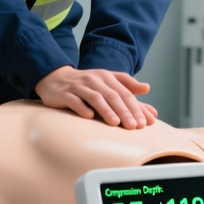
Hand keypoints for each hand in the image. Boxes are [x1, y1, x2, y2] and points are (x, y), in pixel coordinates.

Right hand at [35, 66, 155, 129]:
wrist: (55, 79)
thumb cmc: (86, 84)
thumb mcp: (107, 81)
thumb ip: (127, 85)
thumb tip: (147, 88)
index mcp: (107, 77)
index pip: (125, 93)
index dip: (135, 107)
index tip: (144, 122)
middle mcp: (94, 80)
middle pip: (112, 95)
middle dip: (124, 111)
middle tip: (133, 126)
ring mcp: (79, 86)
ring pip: (95, 98)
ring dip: (106, 110)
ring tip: (115, 123)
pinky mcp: (64, 94)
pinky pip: (74, 100)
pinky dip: (82, 108)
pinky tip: (89, 116)